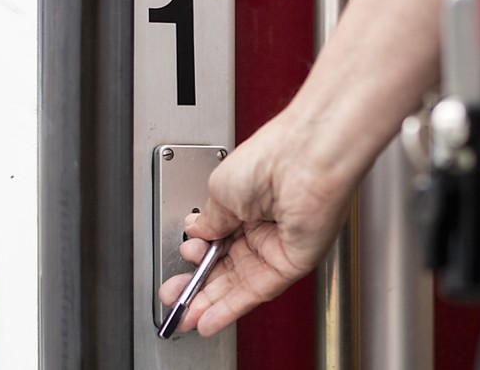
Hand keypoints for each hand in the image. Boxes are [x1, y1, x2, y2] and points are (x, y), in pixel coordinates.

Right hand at [158, 113, 355, 336]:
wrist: (304, 161)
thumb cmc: (271, 159)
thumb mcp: (220, 190)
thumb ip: (207, 220)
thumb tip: (194, 231)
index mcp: (246, 201)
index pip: (217, 239)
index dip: (196, 259)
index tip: (178, 269)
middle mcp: (264, 224)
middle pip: (226, 266)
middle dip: (197, 287)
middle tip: (175, 300)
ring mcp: (278, 244)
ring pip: (240, 283)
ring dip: (210, 303)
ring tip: (185, 317)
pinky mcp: (293, 262)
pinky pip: (258, 290)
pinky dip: (232, 307)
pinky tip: (209, 319)